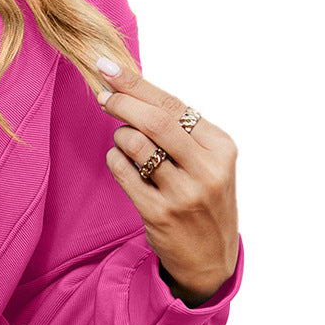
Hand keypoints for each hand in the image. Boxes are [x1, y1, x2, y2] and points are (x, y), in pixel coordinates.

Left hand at [95, 56, 238, 305]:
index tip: (107, 67)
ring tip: (126, 144)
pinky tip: (122, 163)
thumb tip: (132, 91)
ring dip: (120, 137)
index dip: (137, 84)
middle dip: (122, 102)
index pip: (174, 105)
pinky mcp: (159, 213)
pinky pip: (124, 173)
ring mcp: (184, 193)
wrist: (211, 257)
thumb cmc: (203, 199)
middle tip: (102, 96)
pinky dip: (116, 161)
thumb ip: (180, 131)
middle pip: (155, 121)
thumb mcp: (208, 162)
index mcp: (222, 147)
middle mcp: (207, 169)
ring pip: (136, 145)